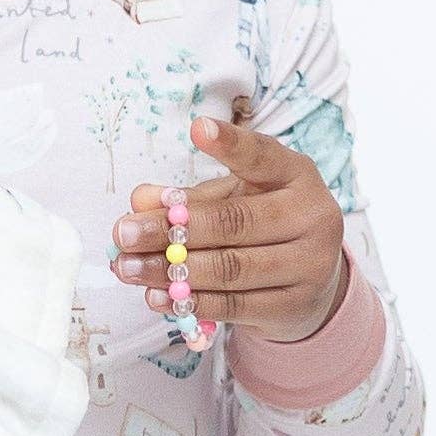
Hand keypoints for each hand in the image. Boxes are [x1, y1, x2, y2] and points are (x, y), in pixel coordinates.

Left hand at [113, 114, 346, 343]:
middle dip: (170, 228)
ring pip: (229, 268)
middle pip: (233, 221)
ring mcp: (310, 264)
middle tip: (123, 233)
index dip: (230, 144)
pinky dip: (190, 302)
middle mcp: (312, 215)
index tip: (197, 129)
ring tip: (128, 268)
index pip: (262, 156)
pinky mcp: (294, 306)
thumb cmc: (262, 225)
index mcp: (296, 174)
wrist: (310, 280)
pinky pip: (233, 305)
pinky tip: (155, 296)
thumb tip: (139, 200)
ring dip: (170, 270)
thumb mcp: (230, 198)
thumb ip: (186, 198)